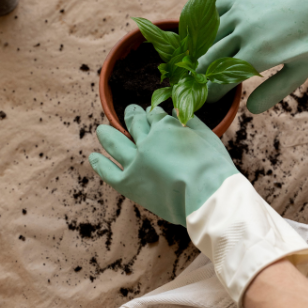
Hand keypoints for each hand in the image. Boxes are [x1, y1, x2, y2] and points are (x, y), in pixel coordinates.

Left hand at [90, 104, 307, 307]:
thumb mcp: (207, 136)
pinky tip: (94, 156)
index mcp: (166, 126)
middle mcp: (147, 140)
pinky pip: (108, 172)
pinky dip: (100, 163)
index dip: (153, 112)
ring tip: (101, 130)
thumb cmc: (214, 166)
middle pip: (134, 123)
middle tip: (130, 112)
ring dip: (107, 134)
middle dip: (132, 116)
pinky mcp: (129, 183)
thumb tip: (176, 111)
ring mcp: (135, 161)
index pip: (155, 115)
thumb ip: (190, 122)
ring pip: (115, 143)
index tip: (152, 112)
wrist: (208, 196)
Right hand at [198, 0, 307, 112]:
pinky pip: (213, 10)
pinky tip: (204, 31)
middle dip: (199, 75)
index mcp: (258, 55)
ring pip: (208, 35)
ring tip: (198, 60)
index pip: (221, 80)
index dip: (211, 93)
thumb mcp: (299, 71)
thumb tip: (250, 109)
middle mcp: (244, 32)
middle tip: (196, 83)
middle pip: (208, 59)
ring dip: (201, 50)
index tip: (208, 99)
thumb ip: (274, 91)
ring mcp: (241, 12)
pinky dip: (205, 21)